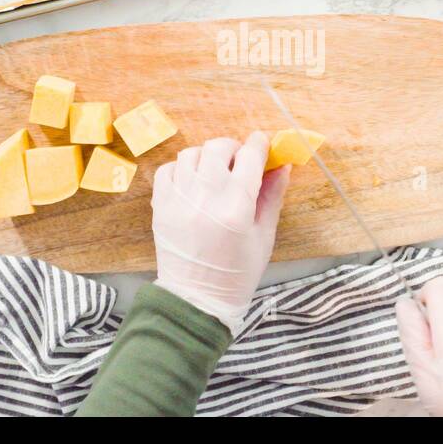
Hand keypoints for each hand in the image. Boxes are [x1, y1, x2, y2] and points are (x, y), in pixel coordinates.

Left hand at [151, 132, 290, 332]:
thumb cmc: (238, 273)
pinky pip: (168, 169)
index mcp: (236, 207)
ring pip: (191, 154)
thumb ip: (272, 196)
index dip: (260, 145)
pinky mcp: (160, 206)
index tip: (263, 143)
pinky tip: (192, 183)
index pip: (250, 157)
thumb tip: (282, 164)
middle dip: (233, 148)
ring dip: (207, 157)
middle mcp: (205, 197)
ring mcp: (179, 200)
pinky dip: (182, 169)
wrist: (197, 300)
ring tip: (214, 173)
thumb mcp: (264, 236)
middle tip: (239, 161)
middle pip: (218, 148)